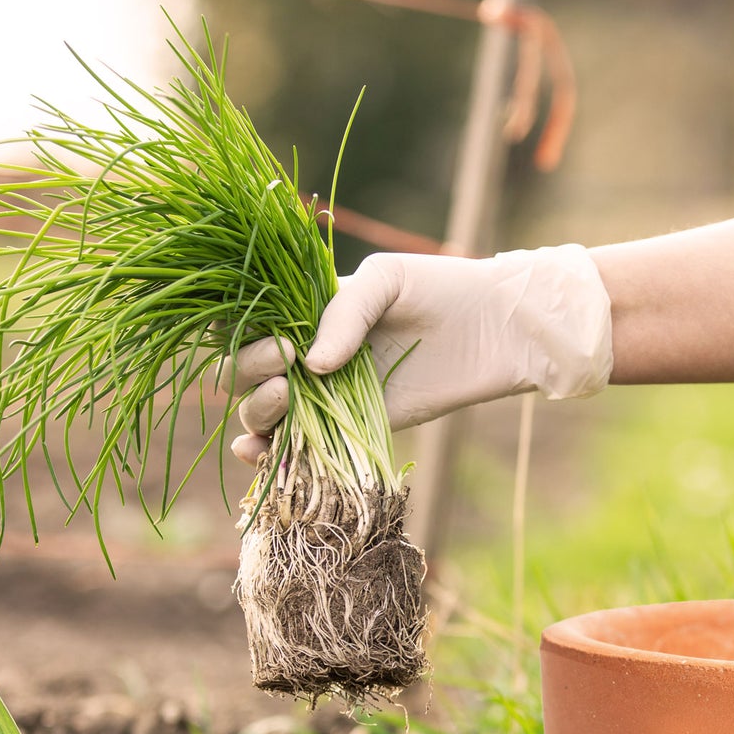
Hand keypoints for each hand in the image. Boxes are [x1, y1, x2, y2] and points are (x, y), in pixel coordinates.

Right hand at [224, 244, 613, 464]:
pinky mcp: (358, 428)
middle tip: (288, 360)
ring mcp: (330, 393)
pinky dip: (274, 453)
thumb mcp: (388, 280)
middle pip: (245, 373)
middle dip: (250, 370)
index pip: (245, 324)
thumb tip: (310, 365)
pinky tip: (262, 452)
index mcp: (305, 309)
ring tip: (285, 397)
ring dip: (259, 411)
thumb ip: (345, 313)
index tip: (263, 331)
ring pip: (266, 412)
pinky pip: (304, 446)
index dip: (235, 332)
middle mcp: (310, 353)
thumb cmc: (444, 290)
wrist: (498, 331)